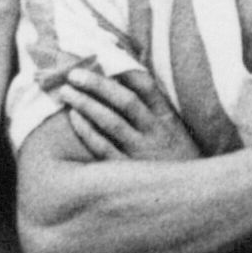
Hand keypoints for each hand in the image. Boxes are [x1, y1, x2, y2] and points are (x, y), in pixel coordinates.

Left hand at [32, 48, 164, 164]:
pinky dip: (87, 131)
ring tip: (66, 91)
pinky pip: (103, 147)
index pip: (147, 87)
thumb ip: (154, 106)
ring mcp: (141, 152)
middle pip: (125, 101)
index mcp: (167, 118)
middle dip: (98, 85)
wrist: (185, 196)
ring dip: (86, 104)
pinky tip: (74, 117)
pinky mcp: (127, 171)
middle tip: (74, 73)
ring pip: (111, 122)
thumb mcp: (175, 130)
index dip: (125, 70)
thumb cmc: (175, 158)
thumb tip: (127, 74)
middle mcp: (155, 132)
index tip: (103, 56)